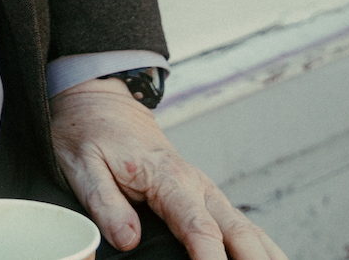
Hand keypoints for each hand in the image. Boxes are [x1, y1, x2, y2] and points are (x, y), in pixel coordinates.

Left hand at [50, 79, 287, 259]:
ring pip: (249, 231)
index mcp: (167, 178)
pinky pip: (243, 227)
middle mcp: (197, 185)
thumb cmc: (89, 134)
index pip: (198, 227)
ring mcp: (207, 191)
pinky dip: (263, 248)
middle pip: (238, 232)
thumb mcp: (82, 166)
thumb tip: (129, 240)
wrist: (102, 105)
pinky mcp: (207, 198)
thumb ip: (105, 203)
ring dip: (266, 257)